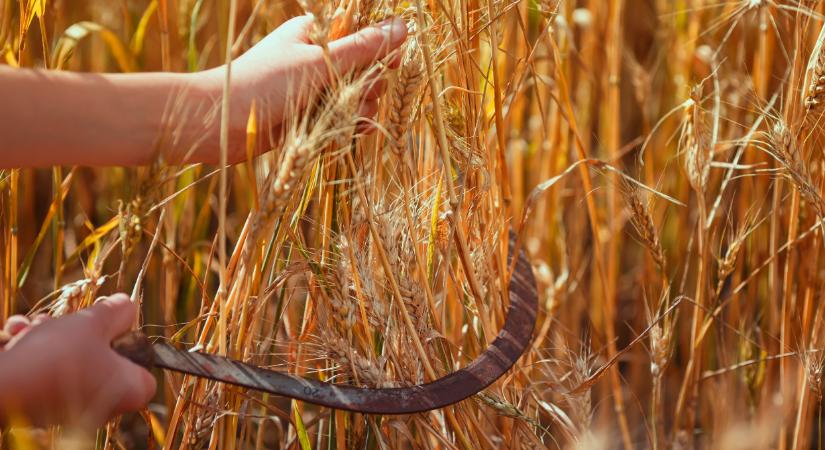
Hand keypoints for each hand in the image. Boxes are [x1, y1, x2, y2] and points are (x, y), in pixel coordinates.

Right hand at [0, 294, 155, 428]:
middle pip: (104, 359)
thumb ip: (116, 312)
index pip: (147, 370)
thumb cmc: (57, 354)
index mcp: (129, 390)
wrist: (1, 387)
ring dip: (51, 335)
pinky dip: (33, 352)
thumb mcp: (93, 322)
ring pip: (70, 361)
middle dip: (80, 332)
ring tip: (34, 325)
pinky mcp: (43, 408)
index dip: (134, 346)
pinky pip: (47, 373)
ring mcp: (73, 410)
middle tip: (67, 320)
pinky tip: (17, 334)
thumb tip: (128, 306)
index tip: (116, 329)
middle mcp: (105, 406)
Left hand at [186, 15, 407, 163]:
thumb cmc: (265, 83)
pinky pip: (344, 118)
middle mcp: (317, 59)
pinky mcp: (311, 117)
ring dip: (361, 108)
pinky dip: (351, 125)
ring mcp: (314, 89)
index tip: (392, 64)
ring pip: (357, 96)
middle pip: (366, 68)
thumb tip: (402, 26)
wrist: (222, 123)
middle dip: (370, 84)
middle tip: (357, 94)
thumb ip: (363, 47)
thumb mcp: (319, 63)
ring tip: (348, 117)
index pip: (364, 34)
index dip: (382, 50)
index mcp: (316, 34)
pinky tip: (356, 132)